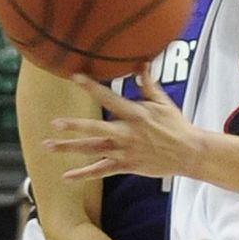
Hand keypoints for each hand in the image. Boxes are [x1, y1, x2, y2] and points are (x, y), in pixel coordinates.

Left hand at [45, 67, 203, 180]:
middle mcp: (128, 133)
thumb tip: (141, 63)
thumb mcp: (163, 102)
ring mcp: (126, 151)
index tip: (75, 76)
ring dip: (70, 148)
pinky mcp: (127, 165)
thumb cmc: (176, 125)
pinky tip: (66, 176)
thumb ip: (147, 84)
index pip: (110, 99)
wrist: (189, 153)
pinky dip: (83, 174)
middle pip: (97, 129)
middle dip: (75, 126)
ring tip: (48, 145)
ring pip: (93, 150)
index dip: (92, 87)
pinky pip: (101, 170)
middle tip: (55, 123)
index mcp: (136, 114)